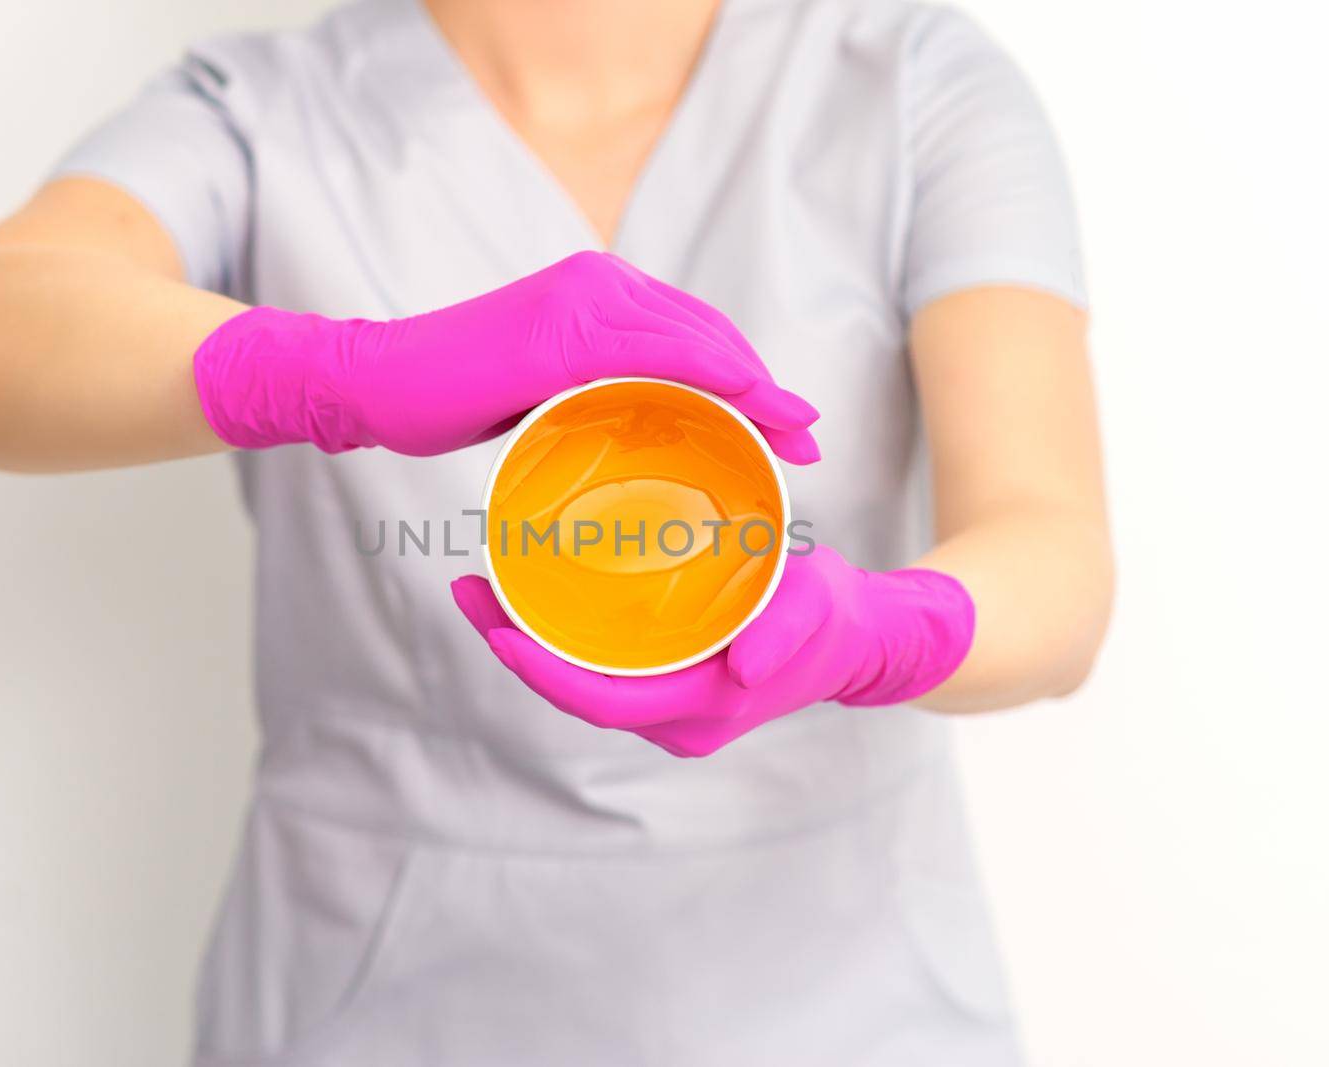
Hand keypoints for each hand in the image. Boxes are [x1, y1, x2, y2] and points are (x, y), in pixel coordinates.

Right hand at [191, 250, 820, 460]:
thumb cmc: (449, 393)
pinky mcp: (563, 332)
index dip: (749, 374)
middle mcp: (598, 282)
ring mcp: (582, 301)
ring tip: (797, 437)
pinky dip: (714, 379)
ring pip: (698, 341)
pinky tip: (750, 409)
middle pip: (709, 334)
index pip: (692, 330)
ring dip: (759, 389)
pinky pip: (660, 353)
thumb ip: (589, 387)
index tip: (786, 422)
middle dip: (768, 387)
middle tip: (809, 436)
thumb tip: (632, 427)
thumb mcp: (537, 386)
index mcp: (595, 292)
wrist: (376, 380)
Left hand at [451, 548, 974, 756]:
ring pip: (584, 683)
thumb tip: (743, 667)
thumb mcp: (814, 610)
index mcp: (702, 706)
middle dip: (515, 649)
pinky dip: (564, 641)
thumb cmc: (833, 617)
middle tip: (468, 590)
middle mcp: (676, 719)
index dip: (543, 672)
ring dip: (531, 644)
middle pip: (576, 693)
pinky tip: (538, 597)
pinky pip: (604, 671)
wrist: (860, 641)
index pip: (601, 699)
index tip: (497, 630)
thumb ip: (782, 633)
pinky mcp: (671, 688)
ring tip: (485, 588)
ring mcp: (672, 708)